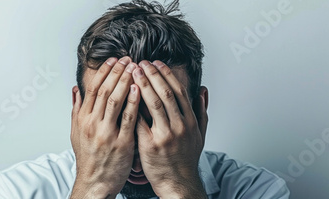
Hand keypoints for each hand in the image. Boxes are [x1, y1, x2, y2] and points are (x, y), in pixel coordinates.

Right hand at [70, 57, 139, 197]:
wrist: (95, 182)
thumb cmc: (89, 158)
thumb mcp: (76, 132)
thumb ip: (76, 109)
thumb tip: (76, 89)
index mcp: (83, 119)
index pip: (93, 88)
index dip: (104, 71)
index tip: (113, 59)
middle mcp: (92, 123)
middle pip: (104, 90)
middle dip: (117, 71)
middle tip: (127, 58)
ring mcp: (106, 133)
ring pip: (115, 100)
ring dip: (125, 81)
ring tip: (135, 67)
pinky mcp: (121, 143)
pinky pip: (128, 118)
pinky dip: (133, 102)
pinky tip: (139, 89)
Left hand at [132, 60, 208, 197]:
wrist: (178, 183)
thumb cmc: (186, 159)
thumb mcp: (200, 135)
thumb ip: (201, 111)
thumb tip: (202, 90)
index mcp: (191, 122)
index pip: (179, 91)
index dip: (167, 75)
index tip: (157, 63)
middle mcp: (180, 127)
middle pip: (166, 93)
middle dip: (153, 75)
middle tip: (141, 63)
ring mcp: (165, 135)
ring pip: (154, 104)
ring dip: (142, 85)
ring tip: (133, 73)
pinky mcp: (150, 145)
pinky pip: (140, 121)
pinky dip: (134, 106)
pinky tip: (126, 95)